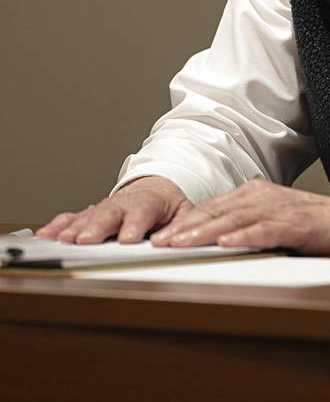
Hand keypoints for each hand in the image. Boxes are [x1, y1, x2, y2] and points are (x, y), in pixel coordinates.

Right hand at [36, 176, 192, 243]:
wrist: (154, 187)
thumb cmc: (167, 204)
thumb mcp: (183, 211)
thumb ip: (183, 225)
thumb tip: (180, 240)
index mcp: (148, 202)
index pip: (142, 213)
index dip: (134, 225)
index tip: (128, 239)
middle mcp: (123, 204)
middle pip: (109, 214)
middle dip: (98, 227)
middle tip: (87, 240)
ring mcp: (104, 208)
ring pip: (88, 217)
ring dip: (74, 229)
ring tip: (64, 241)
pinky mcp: (90, 215)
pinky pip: (72, 219)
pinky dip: (59, 226)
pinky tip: (47, 235)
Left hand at [150, 180, 329, 253]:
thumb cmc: (316, 225)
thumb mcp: (276, 220)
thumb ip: (248, 223)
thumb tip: (215, 238)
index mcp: (255, 193)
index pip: (211, 209)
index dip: (183, 223)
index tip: (158, 239)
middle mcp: (263, 195)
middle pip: (215, 212)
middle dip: (184, 228)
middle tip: (157, 244)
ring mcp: (280, 208)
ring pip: (233, 219)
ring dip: (204, 232)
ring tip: (179, 244)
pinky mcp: (297, 224)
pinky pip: (265, 230)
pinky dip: (243, 236)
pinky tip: (226, 243)